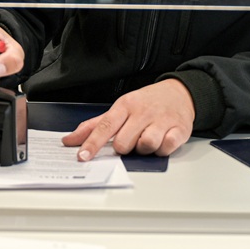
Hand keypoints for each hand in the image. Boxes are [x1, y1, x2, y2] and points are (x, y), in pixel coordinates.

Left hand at [62, 79, 195, 159]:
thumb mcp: (120, 108)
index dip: (93, 143)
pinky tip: (163, 139)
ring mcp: (161, 120)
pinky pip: (166, 148)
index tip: (82, 156)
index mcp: (125, 106)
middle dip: (124, 147)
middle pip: (124, 142)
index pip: (104, 126)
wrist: (180, 93)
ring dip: (144, 149)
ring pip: (146, 146)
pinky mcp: (179, 129)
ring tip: (147, 138)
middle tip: (131, 139)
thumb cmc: (146, 103)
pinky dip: (163, 149)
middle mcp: (142, 112)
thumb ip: (95, 125)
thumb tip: (69, 140)